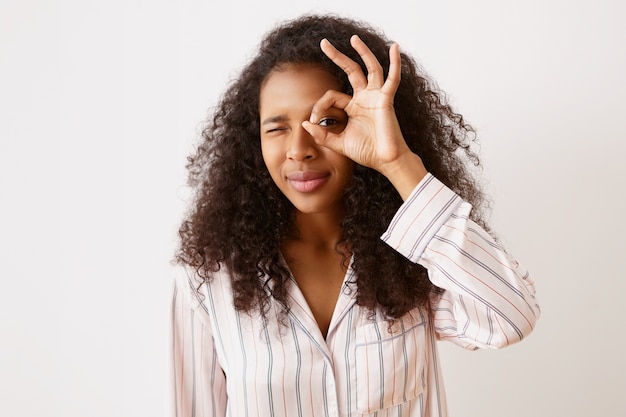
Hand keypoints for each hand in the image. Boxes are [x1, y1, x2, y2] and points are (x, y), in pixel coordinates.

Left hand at [302, 35, 426, 198]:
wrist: (385, 161)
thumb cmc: (367, 152)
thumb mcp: (339, 143)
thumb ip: (322, 135)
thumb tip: (304, 124)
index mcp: (353, 107)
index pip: (332, 96)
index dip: (319, 106)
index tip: (313, 121)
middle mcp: (365, 98)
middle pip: (350, 70)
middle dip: (337, 56)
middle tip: (323, 43)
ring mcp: (376, 97)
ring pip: (370, 67)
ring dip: (362, 52)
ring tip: (353, 38)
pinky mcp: (386, 100)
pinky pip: (392, 78)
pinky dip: (395, 63)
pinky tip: (395, 48)